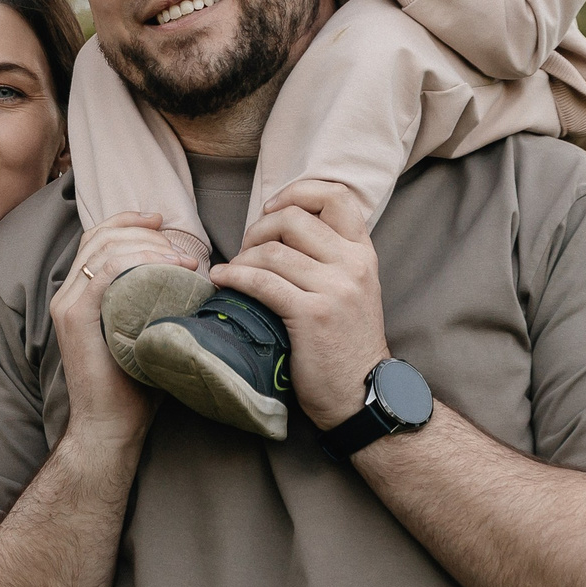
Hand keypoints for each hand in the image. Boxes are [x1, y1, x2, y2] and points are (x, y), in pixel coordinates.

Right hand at [51, 213, 191, 451]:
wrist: (111, 428)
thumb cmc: (134, 387)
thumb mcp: (146, 333)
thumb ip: (156, 303)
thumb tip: (197, 279)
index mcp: (79, 294)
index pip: (98, 238)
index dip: (129, 221)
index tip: (162, 220)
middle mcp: (67, 294)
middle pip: (101, 236)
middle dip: (144, 230)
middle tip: (180, 246)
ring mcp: (68, 305)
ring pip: (103, 249)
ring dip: (147, 244)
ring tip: (182, 258)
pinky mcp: (75, 318)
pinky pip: (103, 273)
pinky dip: (136, 261)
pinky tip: (167, 266)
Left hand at [212, 180, 390, 421]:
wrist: (361, 393)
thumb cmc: (345, 342)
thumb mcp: (351, 289)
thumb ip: (329, 257)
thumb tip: (280, 226)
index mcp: (363, 253)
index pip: (336, 195)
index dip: (297, 192)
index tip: (272, 209)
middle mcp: (353, 264)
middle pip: (292, 218)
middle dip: (258, 229)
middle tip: (246, 251)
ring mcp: (334, 288)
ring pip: (271, 251)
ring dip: (242, 259)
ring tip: (233, 272)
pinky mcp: (311, 314)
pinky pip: (261, 281)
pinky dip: (233, 277)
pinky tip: (222, 280)